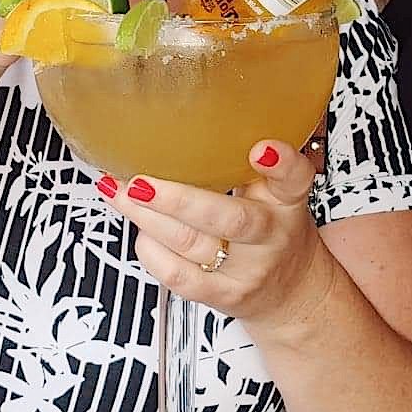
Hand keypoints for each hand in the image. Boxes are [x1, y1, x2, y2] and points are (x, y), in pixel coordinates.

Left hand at [95, 141, 331, 326]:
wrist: (290, 293)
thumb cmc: (273, 232)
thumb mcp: (276, 192)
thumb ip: (243, 162)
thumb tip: (187, 115)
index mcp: (286, 201)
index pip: (294, 179)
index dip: (281, 163)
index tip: (261, 149)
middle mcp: (270, 236)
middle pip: (229, 219)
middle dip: (178, 199)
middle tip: (139, 181)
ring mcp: (246, 270)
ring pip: (190, 243)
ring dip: (146, 217)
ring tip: (118, 191)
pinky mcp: (222, 295)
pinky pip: (178, 275)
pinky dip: (150, 249)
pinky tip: (139, 229)